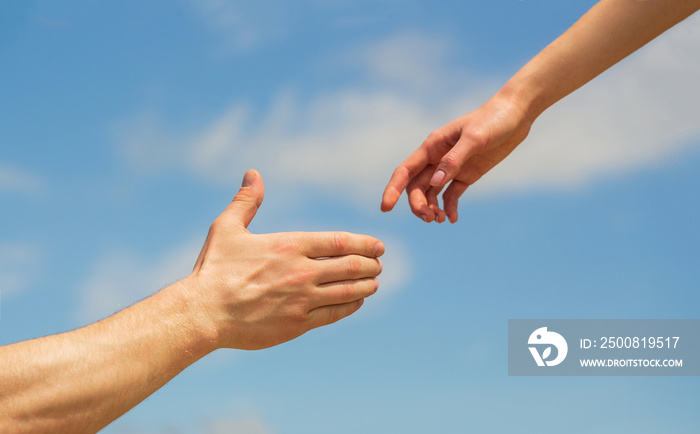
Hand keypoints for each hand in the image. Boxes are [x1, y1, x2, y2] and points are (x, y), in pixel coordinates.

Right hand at [184, 170, 384, 349]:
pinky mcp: (298, 324)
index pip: (339, 242)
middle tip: (379, 263)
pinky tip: (357, 302)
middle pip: (351, 266)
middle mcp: (302, 272)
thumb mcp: (227, 228)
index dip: (364, 243)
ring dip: (367, 286)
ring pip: (349, 292)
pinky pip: (335, 314)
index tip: (378, 246)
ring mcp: (302, 299)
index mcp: (290, 246)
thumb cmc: (213, 269)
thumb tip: (254, 173)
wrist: (203, 312)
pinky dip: (352, 306)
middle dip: (371, 264)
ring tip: (374, 282)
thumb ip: (247, 201)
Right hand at [381, 95, 532, 222]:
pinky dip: (449, 208)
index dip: (393, 189)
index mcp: (432, 146)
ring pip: (431, 193)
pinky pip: (450, 196)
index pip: (405, 171)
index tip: (385, 208)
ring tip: (441, 220)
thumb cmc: (493, 120)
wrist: (516, 115)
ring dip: (431, 209)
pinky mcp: (466, 175)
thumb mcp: (475, 139)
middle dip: (418, 205)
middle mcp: (437, 158)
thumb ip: (454, 160)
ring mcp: (450, 167)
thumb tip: (434, 184)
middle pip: (416, 187)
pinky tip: (452, 219)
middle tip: (430, 219)